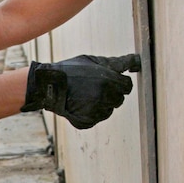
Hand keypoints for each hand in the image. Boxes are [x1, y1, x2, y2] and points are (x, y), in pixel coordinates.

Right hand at [21, 54, 140, 128]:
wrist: (49, 86)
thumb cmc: (71, 70)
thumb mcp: (93, 61)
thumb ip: (115, 63)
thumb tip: (134, 61)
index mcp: (108, 81)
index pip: (127, 86)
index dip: (120, 83)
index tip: (111, 81)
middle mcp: (104, 97)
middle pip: (119, 99)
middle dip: (111, 94)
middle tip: (94, 88)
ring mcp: (95, 111)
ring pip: (109, 110)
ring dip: (102, 104)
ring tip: (85, 96)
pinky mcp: (87, 121)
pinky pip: (97, 118)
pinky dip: (91, 113)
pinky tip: (80, 104)